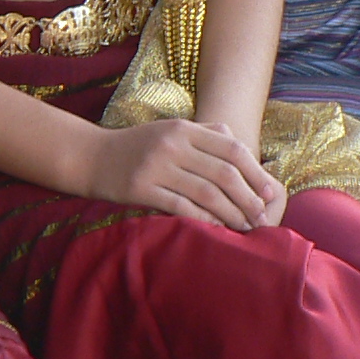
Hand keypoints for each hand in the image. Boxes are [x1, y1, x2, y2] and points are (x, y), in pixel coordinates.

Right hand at [87, 119, 287, 230]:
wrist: (89, 156)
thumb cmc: (136, 146)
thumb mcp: (169, 130)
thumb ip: (204, 134)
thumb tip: (241, 148)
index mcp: (183, 128)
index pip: (231, 148)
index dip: (255, 171)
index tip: (270, 192)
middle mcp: (172, 143)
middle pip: (223, 172)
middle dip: (248, 197)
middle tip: (261, 217)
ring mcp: (155, 165)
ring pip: (206, 192)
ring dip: (230, 213)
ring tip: (244, 228)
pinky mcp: (141, 188)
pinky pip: (180, 207)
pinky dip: (202, 220)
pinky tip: (215, 230)